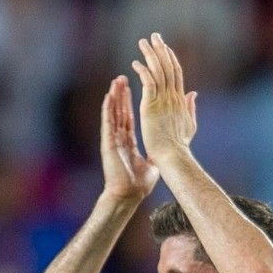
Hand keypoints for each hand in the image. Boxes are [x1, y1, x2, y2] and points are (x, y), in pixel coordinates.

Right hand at [99, 75, 158, 202]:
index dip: (130, 102)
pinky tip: (108, 96)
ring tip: (116, 81)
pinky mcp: (108, 142)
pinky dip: (107, 109)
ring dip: (114, 97)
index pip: (130, 117)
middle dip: (122, 94)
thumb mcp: (152, 163)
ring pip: (113, 113)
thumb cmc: (139, 184)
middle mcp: (119, 138)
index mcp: (129, 142)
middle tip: (123, 77)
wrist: (129, 195)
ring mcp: (113, 139)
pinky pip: (108, 122)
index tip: (132, 88)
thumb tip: (165, 147)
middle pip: (120, 111)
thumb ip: (156, 151)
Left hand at [130, 33, 197, 159]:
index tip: (165, 47)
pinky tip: (135, 62)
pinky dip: (143, 70)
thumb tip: (193, 93)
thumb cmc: (179, 146)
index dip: (171, 58)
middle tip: (154, 36)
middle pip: (169, 67)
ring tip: (143, 42)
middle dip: (161, 50)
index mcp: (180, 100)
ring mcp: (163, 100)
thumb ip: (191, 107)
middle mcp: (173, 97)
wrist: (173, 156)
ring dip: (151, 54)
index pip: (176, 74)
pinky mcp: (151, 105)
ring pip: (158, 71)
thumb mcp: (189, 124)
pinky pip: (148, 82)